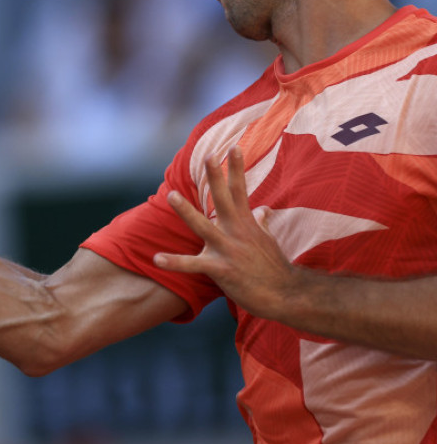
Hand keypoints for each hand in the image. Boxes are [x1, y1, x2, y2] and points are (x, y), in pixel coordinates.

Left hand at [153, 146, 303, 319]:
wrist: (286, 296)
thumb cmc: (274, 267)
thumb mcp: (267, 240)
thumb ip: (261, 223)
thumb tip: (264, 209)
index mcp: (245, 224)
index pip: (240, 191)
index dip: (236, 169)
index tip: (233, 147)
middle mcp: (236, 232)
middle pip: (224, 200)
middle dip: (216, 178)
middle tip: (209, 156)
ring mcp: (229, 250)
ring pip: (203, 227)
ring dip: (186, 211)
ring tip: (171, 195)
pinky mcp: (221, 270)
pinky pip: (193, 265)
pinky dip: (174, 262)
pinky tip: (156, 258)